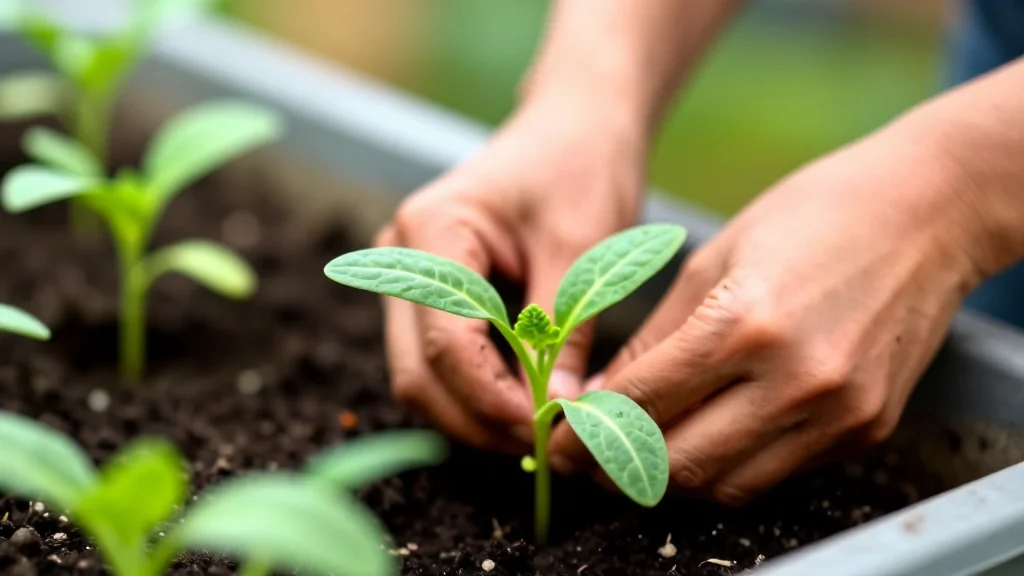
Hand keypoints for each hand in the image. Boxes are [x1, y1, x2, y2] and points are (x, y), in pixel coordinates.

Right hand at [375, 98, 647, 452]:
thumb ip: (562, 332)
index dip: (494, 399)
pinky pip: (438, 362)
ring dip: (475, 415)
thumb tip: (561, 414)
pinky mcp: (428, 296)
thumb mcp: (582, 248)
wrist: (575, 126)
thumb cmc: (582, 167)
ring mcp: (407, 278)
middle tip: (545, 445)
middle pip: (419, 372)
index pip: (447, 343)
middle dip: (479, 420)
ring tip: (539, 430)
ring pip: (422, 377)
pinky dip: (477, 393)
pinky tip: (524, 404)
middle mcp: (400, 258)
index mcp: (430, 232)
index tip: (549, 428)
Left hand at [548, 120, 985, 503]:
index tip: (560, 439)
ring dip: (672, 478)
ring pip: (727, 486)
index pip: (640, 405)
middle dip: (617, 469)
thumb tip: (603, 398)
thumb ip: (655, 341)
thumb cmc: (811, 215)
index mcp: (742, 324)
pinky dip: (730, 466)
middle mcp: (793, 380)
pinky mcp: (867, 429)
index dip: (586, 433)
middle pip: (678, 463)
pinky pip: (778, 474)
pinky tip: (706, 438)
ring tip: (641, 451)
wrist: (926, 213)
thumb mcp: (711, 261)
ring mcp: (837, 413)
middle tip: (590, 456)